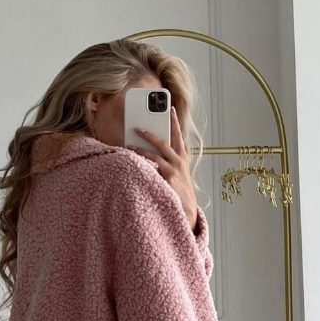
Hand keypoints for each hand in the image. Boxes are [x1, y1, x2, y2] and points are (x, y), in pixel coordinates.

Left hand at [127, 106, 197, 229]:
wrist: (188, 211)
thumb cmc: (179, 193)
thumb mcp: (177, 176)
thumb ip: (168, 163)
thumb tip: (150, 155)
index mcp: (184, 159)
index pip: (179, 136)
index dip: (175, 122)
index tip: (171, 109)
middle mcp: (181, 161)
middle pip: (168, 139)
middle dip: (154, 131)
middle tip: (139, 126)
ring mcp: (176, 167)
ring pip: (159, 148)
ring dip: (144, 143)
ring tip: (131, 141)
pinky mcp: (169, 175)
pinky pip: (153, 162)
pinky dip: (143, 157)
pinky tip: (133, 155)